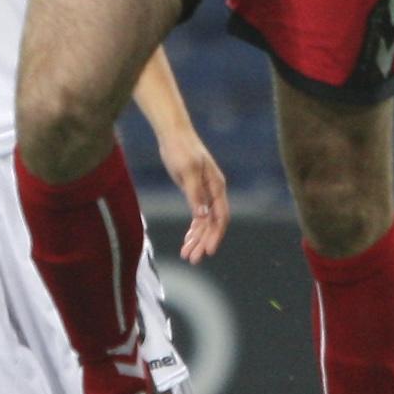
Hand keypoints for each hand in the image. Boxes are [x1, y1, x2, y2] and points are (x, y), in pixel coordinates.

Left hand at [154, 129, 229, 264]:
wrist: (173, 134)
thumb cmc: (181, 149)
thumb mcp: (187, 171)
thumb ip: (195, 193)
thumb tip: (203, 216)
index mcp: (216, 187)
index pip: (220, 217)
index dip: (215, 235)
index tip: (208, 251)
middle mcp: (214, 191)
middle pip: (212, 223)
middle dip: (203, 242)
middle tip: (192, 259)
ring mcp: (205, 192)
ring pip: (204, 222)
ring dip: (197, 239)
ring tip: (187, 255)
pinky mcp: (195, 192)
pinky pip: (198, 216)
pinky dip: (193, 229)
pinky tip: (187, 240)